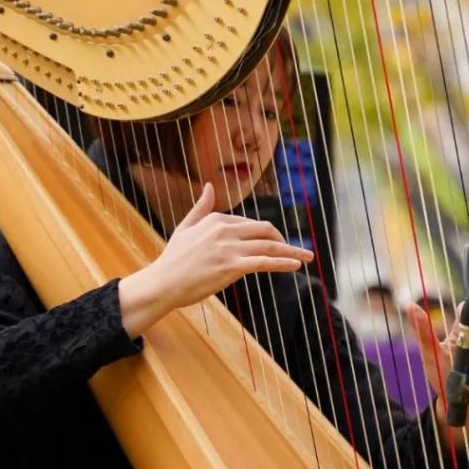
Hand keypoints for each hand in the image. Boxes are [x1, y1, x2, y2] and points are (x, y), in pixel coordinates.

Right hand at [119, 182, 312, 338]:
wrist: (162, 283)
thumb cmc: (173, 259)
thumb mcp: (186, 227)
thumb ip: (201, 206)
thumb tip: (210, 186)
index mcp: (216, 219)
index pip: (250, 224)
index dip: (266, 235)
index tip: (276, 243)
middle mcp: (225, 229)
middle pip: (266, 230)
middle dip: (285, 240)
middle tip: (297, 250)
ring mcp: (230, 248)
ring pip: (269, 246)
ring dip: (291, 252)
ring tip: (306, 256)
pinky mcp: (232, 266)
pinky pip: (264, 262)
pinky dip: (282, 263)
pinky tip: (295, 265)